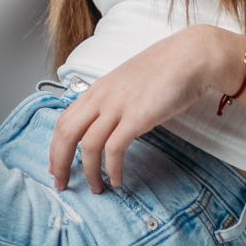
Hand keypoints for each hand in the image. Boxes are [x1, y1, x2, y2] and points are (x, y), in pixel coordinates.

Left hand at [48, 25, 238, 191]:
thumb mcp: (127, 83)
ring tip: (96, 188)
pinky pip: (114, 149)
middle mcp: (101, 97)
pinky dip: (112, 169)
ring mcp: (117, 107)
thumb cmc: (164, 69)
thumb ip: (113, 101)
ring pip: (87, 145)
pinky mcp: (136, 117)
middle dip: (60, 162)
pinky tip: (117, 180)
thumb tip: (106, 123)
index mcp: (96, 89)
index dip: (55, 146)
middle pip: (66, 134)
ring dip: (88, 172)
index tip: (56, 166)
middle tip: (62, 184)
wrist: (190, 57)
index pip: (64, 120)